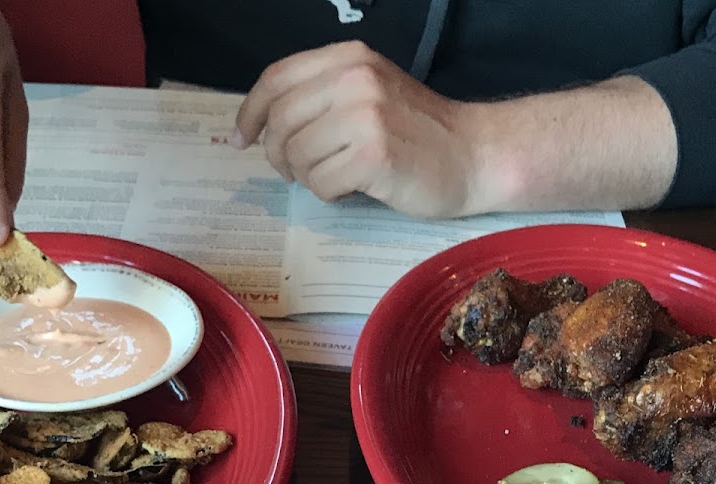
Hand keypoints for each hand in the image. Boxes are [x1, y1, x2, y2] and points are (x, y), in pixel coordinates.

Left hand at [232, 41, 481, 218]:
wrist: (473, 156)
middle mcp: (355, 78)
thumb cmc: (417, 133)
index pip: (276, 79)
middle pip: (281, 121)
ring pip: (297, 155)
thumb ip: (321, 96)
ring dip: (306, 177)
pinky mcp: (374, 156)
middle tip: (293, 172)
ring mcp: (365, 116)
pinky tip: (352, 188)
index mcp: (348, 57)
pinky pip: (320, 183)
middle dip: (278, 154)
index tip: (242, 139)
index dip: (250, 112)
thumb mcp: (368, 93)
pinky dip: (328, 194)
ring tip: (333, 177)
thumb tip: (262, 126)